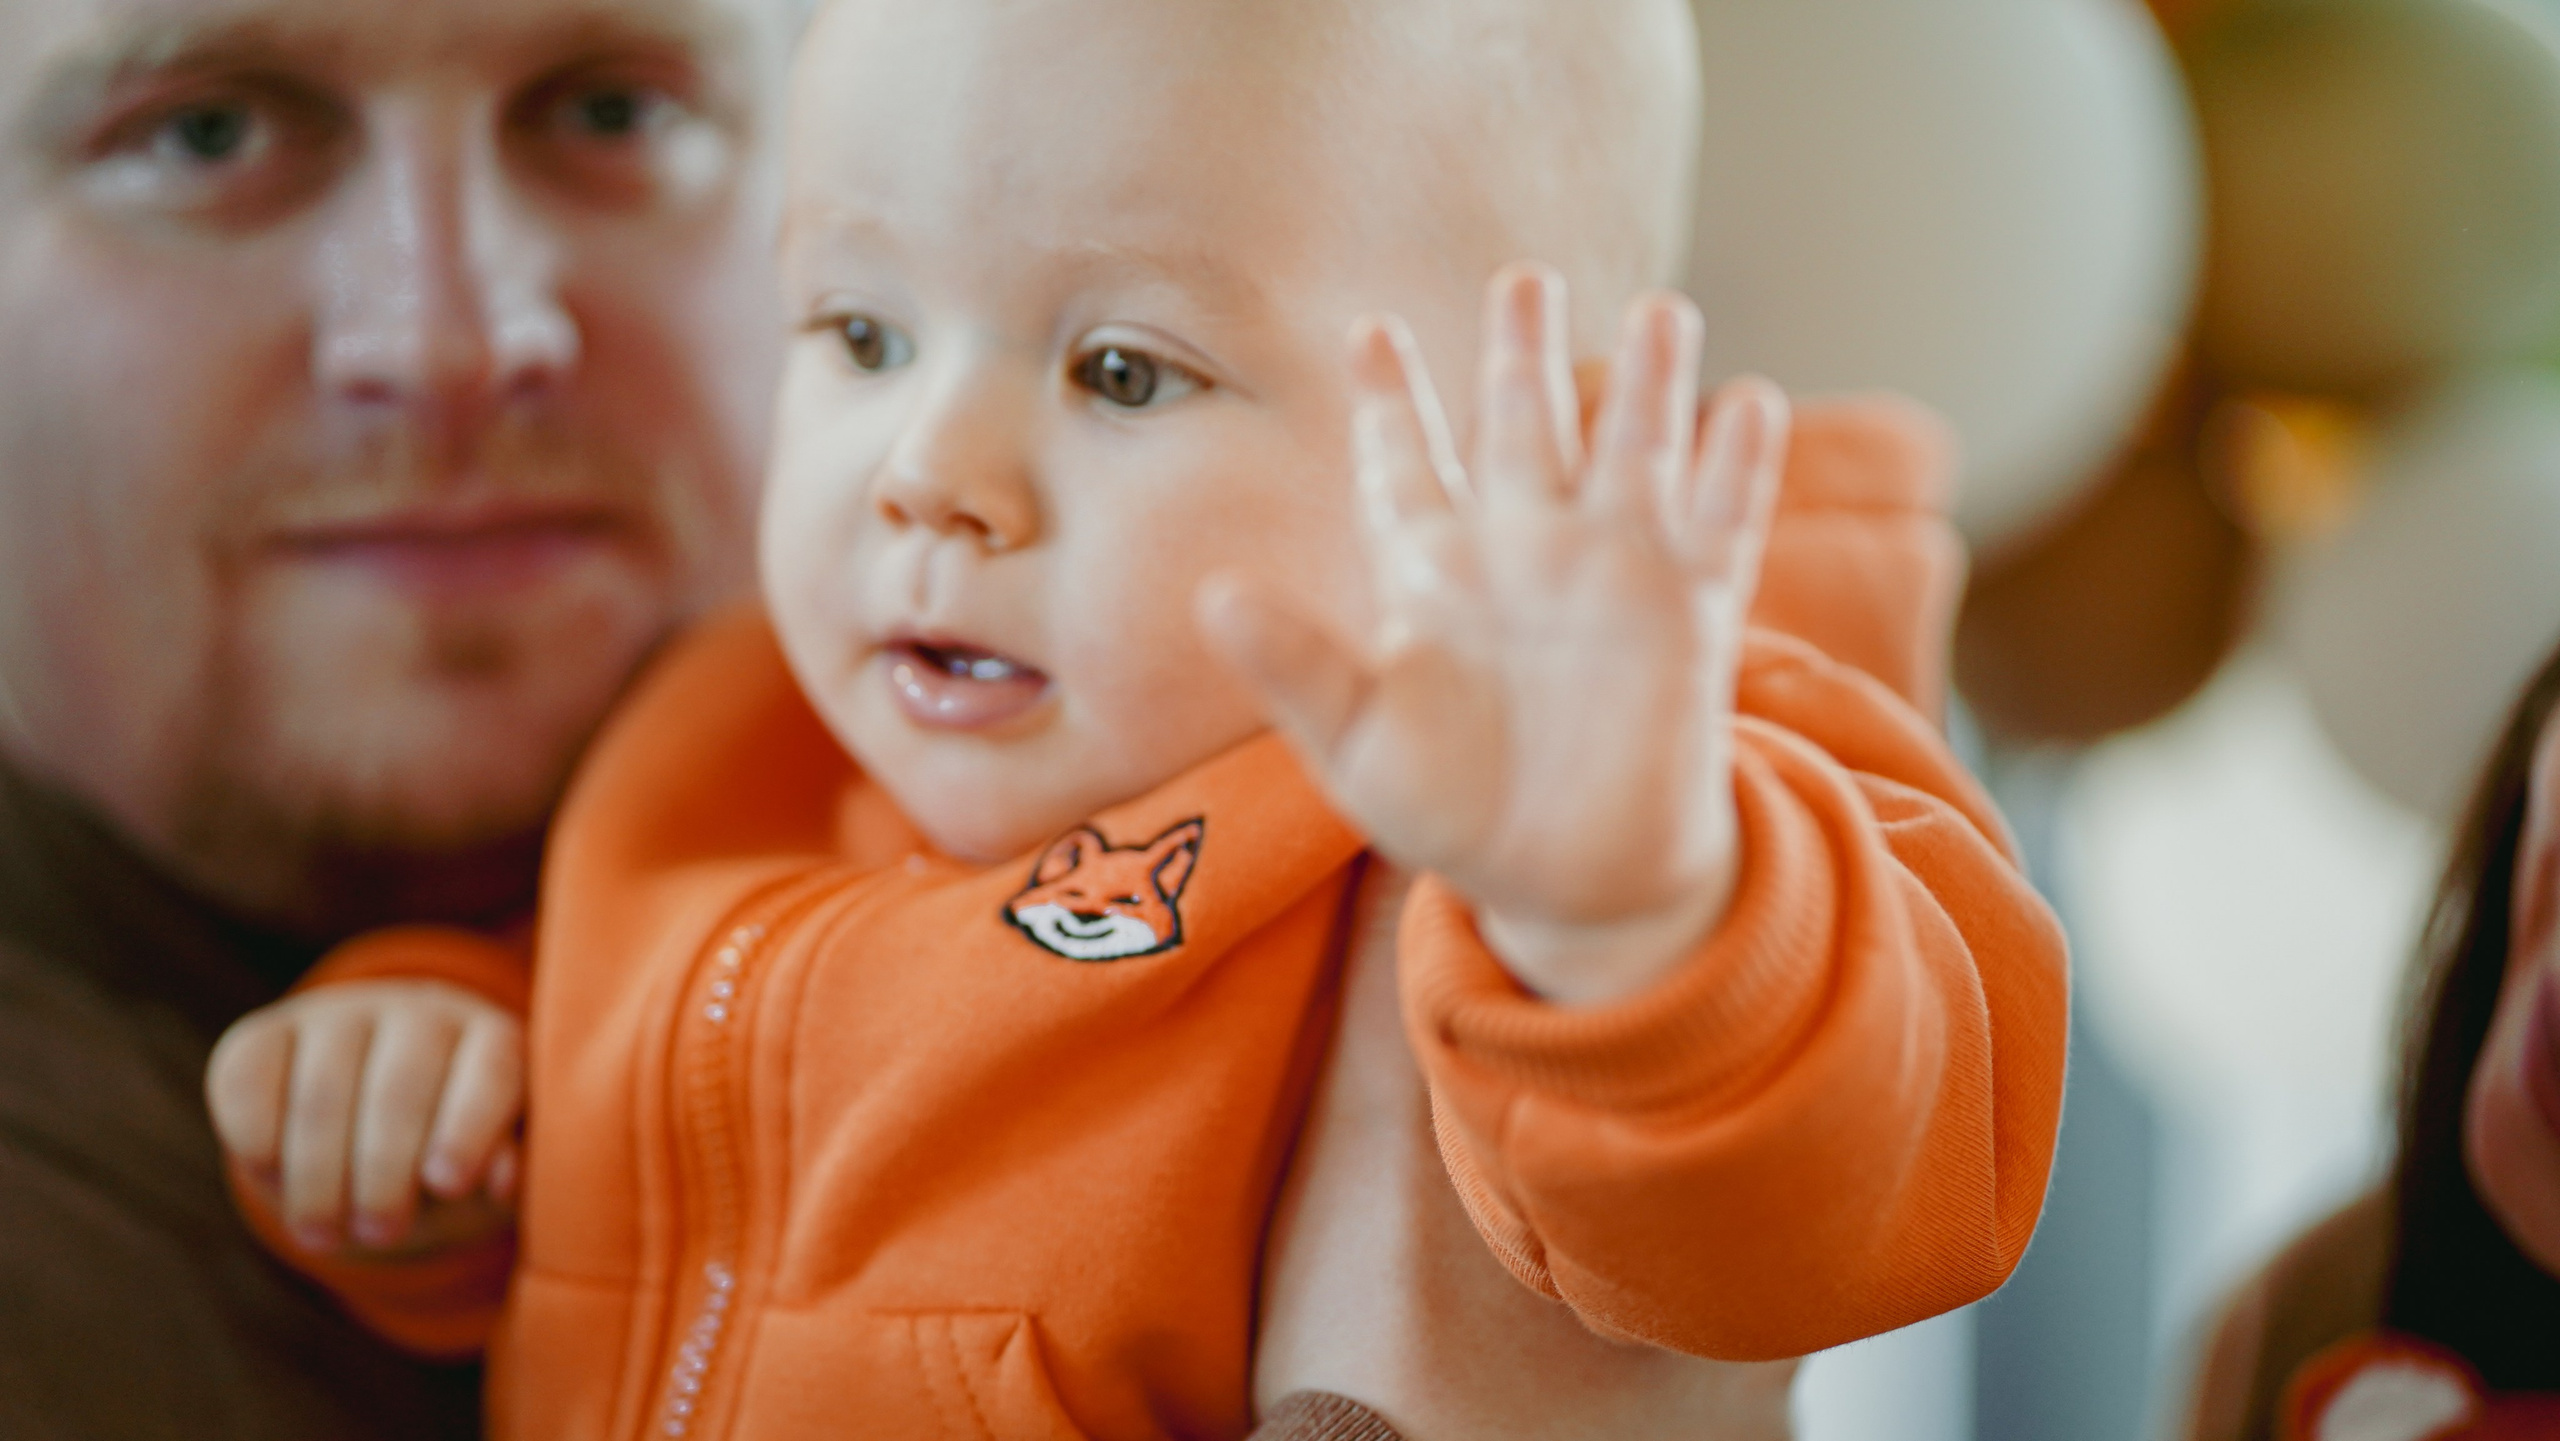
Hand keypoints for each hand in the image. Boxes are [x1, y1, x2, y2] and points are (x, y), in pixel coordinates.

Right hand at [207, 980, 523, 1256]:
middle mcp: (419, 1013)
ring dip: (319, 1175)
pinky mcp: (266, 1033)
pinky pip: (250, 1081)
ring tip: (323, 1233)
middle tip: (380, 1234)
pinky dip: (258, 1138)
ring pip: (323, 1093)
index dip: (468, 1127)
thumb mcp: (487, 1172)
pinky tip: (270, 1176)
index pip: (490, 1072)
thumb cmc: (447, 1154)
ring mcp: (340, 1016)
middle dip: (384, 1172)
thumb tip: (503, 1181)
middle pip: (400, 1088)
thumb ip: (503, 1168)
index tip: (448, 1185)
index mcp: (492, 1039)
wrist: (371, 1125)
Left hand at [1200, 264, 1788, 1004]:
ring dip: (1651, 383)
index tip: (1368, 331)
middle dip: (1523, 352)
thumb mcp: (1353, 744)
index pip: (1407, 465)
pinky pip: (1718, 525)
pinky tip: (1748, 405)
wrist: (1565, 880)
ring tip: (1664, 310)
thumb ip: (1293, 666)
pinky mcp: (1687, 615)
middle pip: (1522, 426)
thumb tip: (1213, 595)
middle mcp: (1523, 552)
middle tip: (1524, 279)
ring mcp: (1610, 574)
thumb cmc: (1450, 811)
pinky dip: (1735, 469)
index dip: (1390, 399)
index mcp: (1434, 572)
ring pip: (1632, 451)